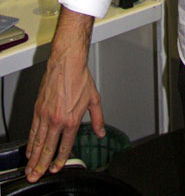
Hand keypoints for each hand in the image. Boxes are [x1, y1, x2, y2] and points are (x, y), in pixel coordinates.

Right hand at [25, 8, 104, 182]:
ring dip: (33, 157)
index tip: (57, 168)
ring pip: (37, 141)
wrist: (67, 63)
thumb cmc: (80, 78)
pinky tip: (30, 149)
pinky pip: (32, 130)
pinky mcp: (38, 109)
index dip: (60, 160)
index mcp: (72, 120)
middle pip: (48, 148)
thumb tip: (100, 132)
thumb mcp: (94, 99)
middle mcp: (57, 120)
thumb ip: (98, 119)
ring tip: (30, 168)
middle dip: (42, 165)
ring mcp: (45, 115)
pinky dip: (30, 141)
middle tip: (36, 175)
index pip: (65, 146)